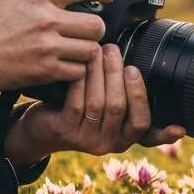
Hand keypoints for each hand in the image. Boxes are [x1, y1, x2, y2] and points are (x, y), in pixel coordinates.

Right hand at [0, 0, 114, 92]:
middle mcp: (46, 20)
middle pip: (96, 25)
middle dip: (95, 29)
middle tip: (87, 32)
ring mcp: (47, 47)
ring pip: (90, 50)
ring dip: (86, 51)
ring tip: (76, 50)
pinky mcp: (45, 71)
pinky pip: (77, 71)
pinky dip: (76, 71)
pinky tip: (66, 66)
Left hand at [4, 43, 185, 165]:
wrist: (42, 128)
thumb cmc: (81, 110)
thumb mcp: (107, 110)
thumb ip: (128, 99)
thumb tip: (147, 72)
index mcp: (124, 138)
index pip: (144, 127)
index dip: (150, 111)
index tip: (148, 86)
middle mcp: (108, 143)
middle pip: (119, 107)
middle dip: (117, 74)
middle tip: (114, 50)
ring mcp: (86, 139)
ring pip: (98, 103)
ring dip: (100, 72)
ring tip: (99, 50)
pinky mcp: (66, 130)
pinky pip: (77, 102)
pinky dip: (82, 79)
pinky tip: (82, 63)